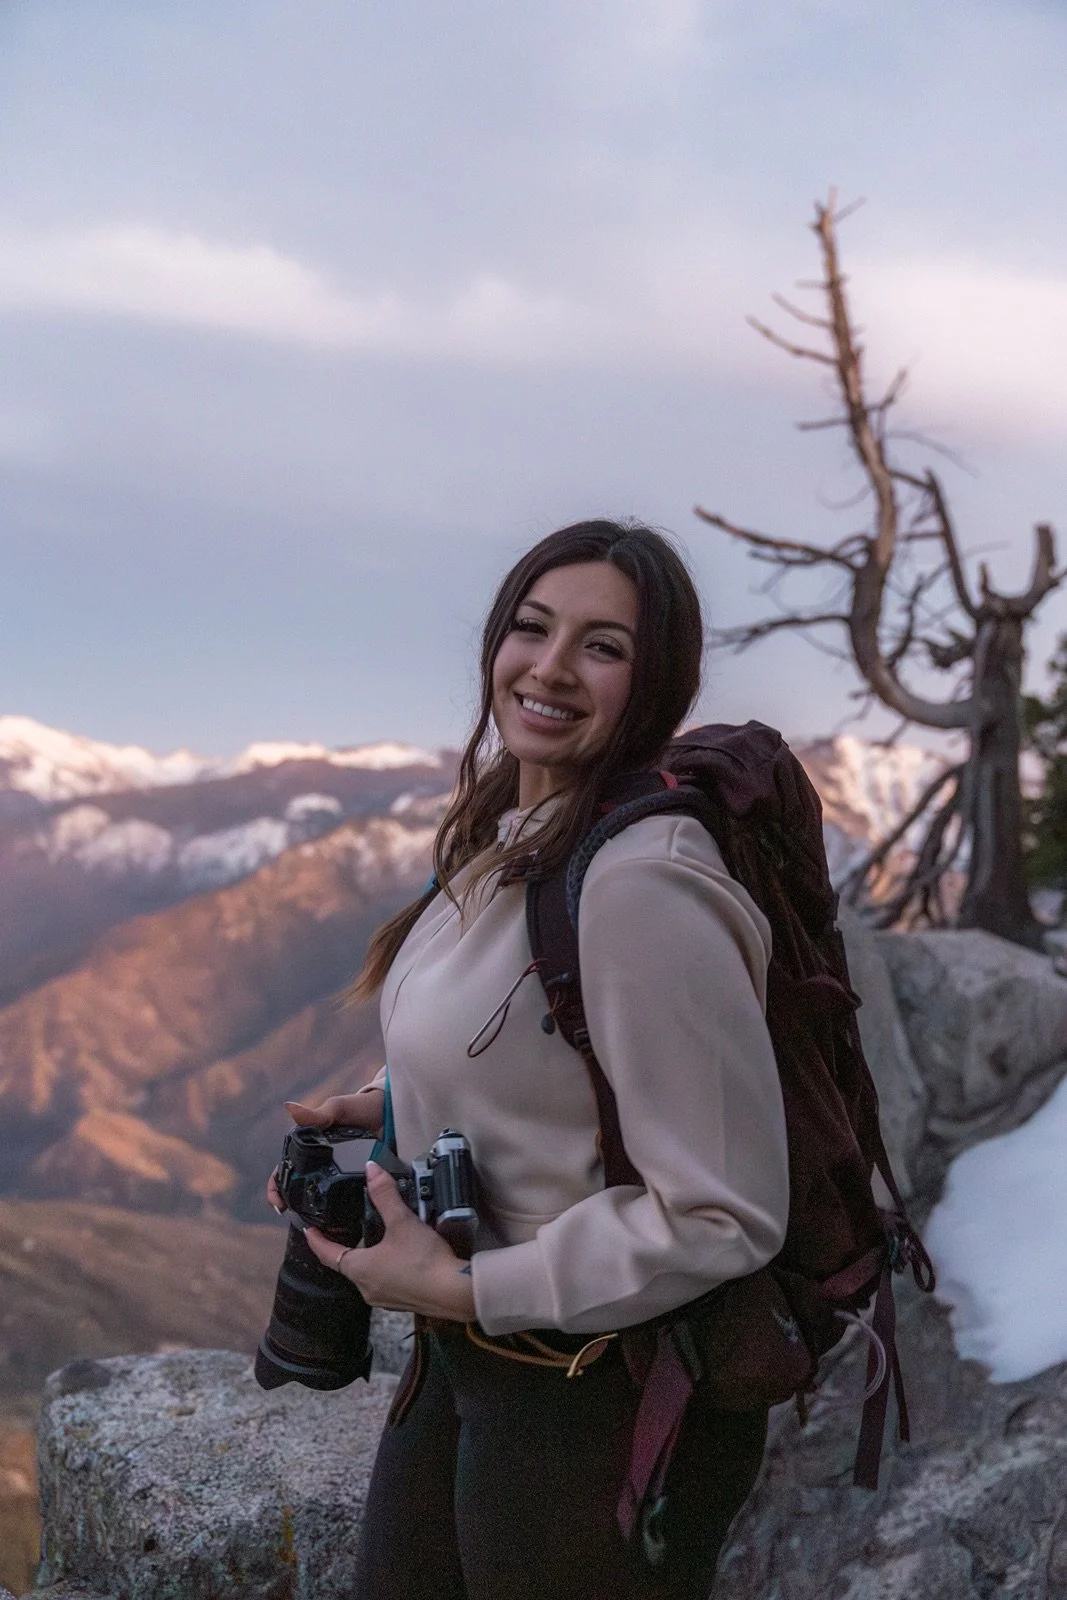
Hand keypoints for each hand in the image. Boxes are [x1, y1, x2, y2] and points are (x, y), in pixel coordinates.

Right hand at [264, 1086, 386, 1213]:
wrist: (391, 1114)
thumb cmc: (360, 1108)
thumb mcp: (337, 1110)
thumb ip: (316, 1115)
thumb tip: (289, 1107)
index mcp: (309, 1147)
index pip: (284, 1170)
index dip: (276, 1187)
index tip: (277, 1202)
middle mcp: (320, 1164)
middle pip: (297, 1189)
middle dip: (290, 1204)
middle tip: (288, 1214)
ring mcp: (338, 1175)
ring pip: (318, 1198)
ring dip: (310, 1212)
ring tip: (309, 1224)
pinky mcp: (356, 1183)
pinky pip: (343, 1201)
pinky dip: (336, 1212)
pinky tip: (335, 1223)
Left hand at [305, 1162, 475, 1322]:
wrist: (454, 1292)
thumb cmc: (422, 1259)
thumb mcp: (402, 1222)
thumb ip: (385, 1194)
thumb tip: (371, 1168)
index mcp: (358, 1269)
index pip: (328, 1254)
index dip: (317, 1241)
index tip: (309, 1231)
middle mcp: (365, 1288)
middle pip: (348, 1265)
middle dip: (345, 1248)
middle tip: (346, 1231)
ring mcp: (384, 1299)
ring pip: (367, 1275)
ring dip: (368, 1259)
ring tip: (375, 1240)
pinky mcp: (403, 1301)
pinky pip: (385, 1283)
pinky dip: (386, 1269)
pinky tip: (401, 1258)